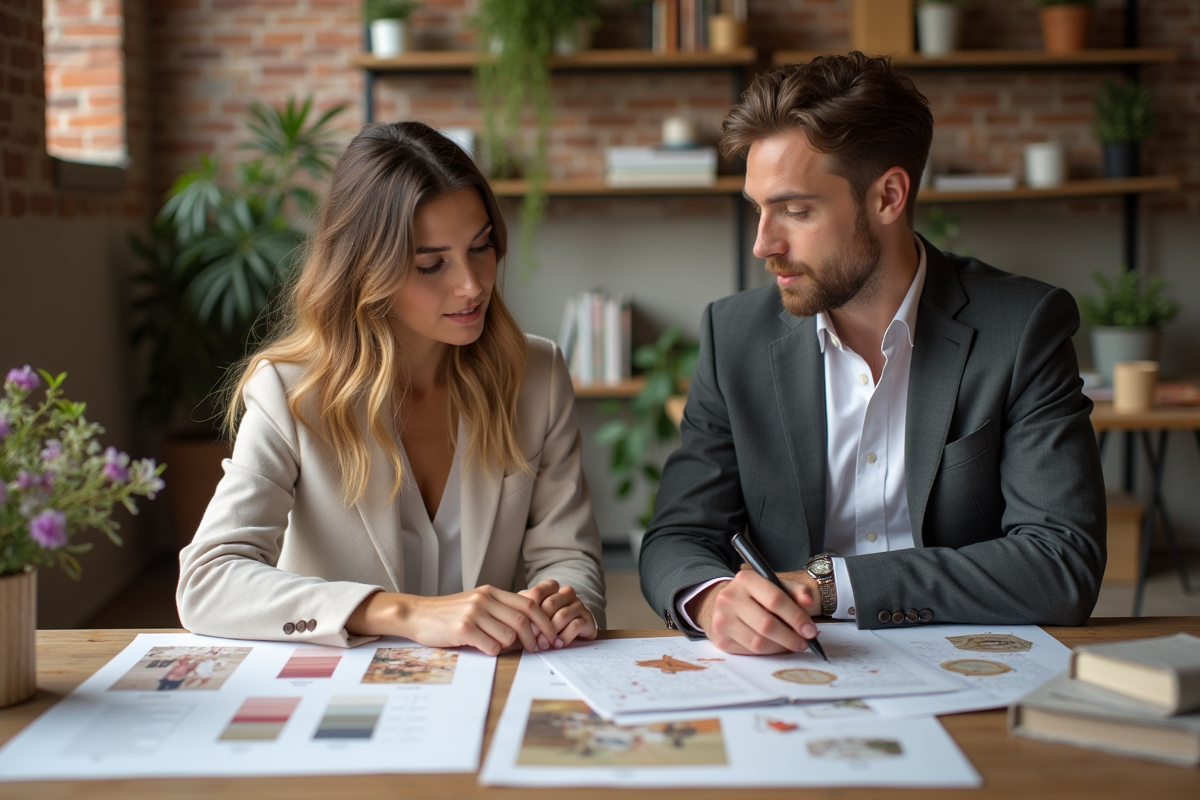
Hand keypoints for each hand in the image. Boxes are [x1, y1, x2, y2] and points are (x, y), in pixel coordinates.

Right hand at [346, 586, 558, 655]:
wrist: (417, 614)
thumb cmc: (449, 613)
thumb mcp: (476, 603)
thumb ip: (499, 610)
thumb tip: (528, 628)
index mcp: (491, 592)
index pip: (529, 603)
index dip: (544, 620)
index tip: (549, 635)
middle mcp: (485, 599)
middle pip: (523, 618)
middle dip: (535, 637)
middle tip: (538, 649)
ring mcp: (474, 613)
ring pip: (508, 634)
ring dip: (512, 646)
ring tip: (506, 649)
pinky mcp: (463, 628)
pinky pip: (490, 645)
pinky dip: (494, 651)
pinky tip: (486, 650)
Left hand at [521, 579, 596, 648]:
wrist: (570, 631)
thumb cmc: (546, 621)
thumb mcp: (532, 613)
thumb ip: (524, 611)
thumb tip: (515, 621)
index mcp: (552, 587)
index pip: (538, 592)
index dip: (529, 610)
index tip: (523, 626)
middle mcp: (567, 593)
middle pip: (550, 604)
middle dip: (540, 625)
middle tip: (533, 639)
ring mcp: (579, 605)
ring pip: (563, 615)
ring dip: (551, 633)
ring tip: (544, 644)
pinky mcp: (587, 619)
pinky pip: (576, 625)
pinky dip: (565, 637)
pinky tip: (558, 644)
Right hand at [686, 570, 819, 654]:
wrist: (721, 604)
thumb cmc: (754, 595)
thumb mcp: (774, 585)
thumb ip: (795, 591)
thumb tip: (808, 603)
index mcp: (746, 579)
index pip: (775, 599)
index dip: (796, 617)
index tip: (810, 630)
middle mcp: (730, 598)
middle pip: (767, 625)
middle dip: (791, 637)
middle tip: (804, 642)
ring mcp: (722, 619)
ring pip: (758, 642)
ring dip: (780, 648)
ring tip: (791, 645)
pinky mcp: (721, 639)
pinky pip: (750, 652)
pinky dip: (768, 652)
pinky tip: (775, 646)